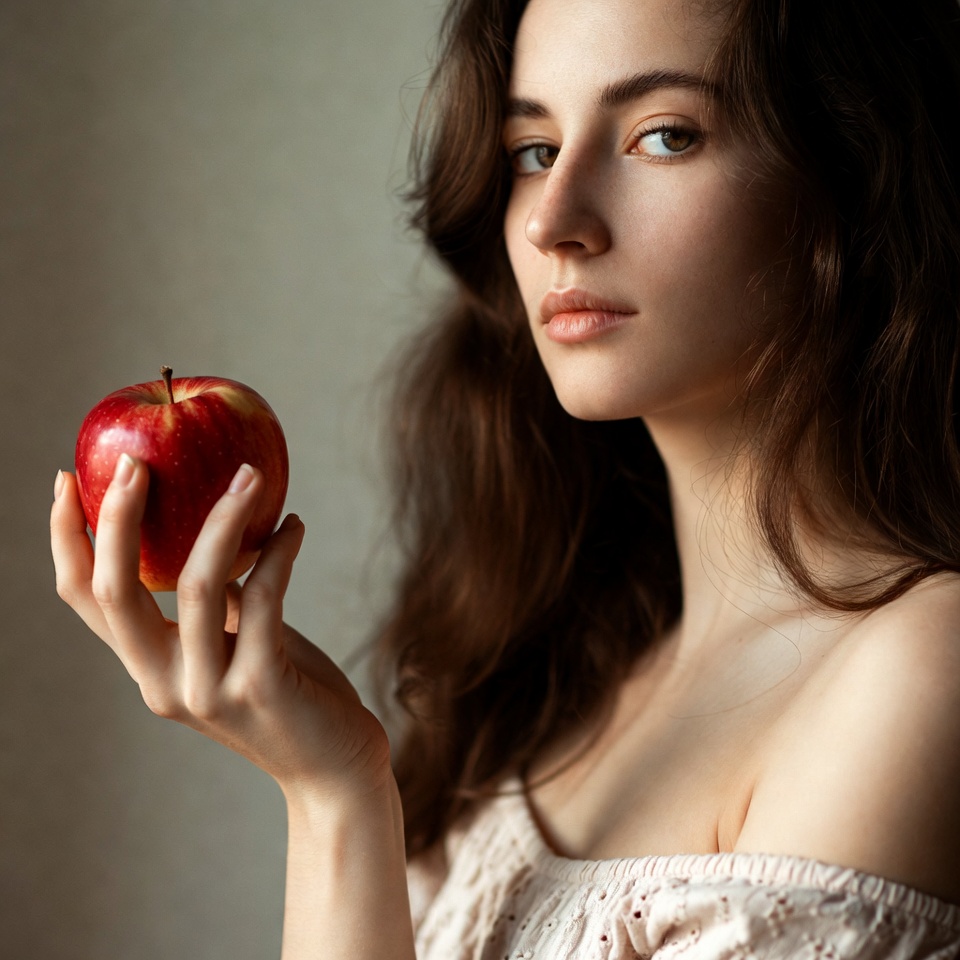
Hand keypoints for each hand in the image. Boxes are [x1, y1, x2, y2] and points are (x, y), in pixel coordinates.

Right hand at [50, 457, 391, 802]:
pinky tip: (295, 525)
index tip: (64, 478)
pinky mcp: (262, 687)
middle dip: (116, 518)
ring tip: (249, 473)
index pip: (85, 600)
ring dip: (223, 518)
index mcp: (149, 668)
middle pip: (115, 591)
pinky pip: (266, 599)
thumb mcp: (239, 644)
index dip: (65, 539)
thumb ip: (218, 603)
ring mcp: (210, 690)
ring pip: (197, 585)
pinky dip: (280, 553)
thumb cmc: (289, 695)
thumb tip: (217, 531)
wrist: (334, 770)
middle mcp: (164, 684)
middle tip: (136, 458)